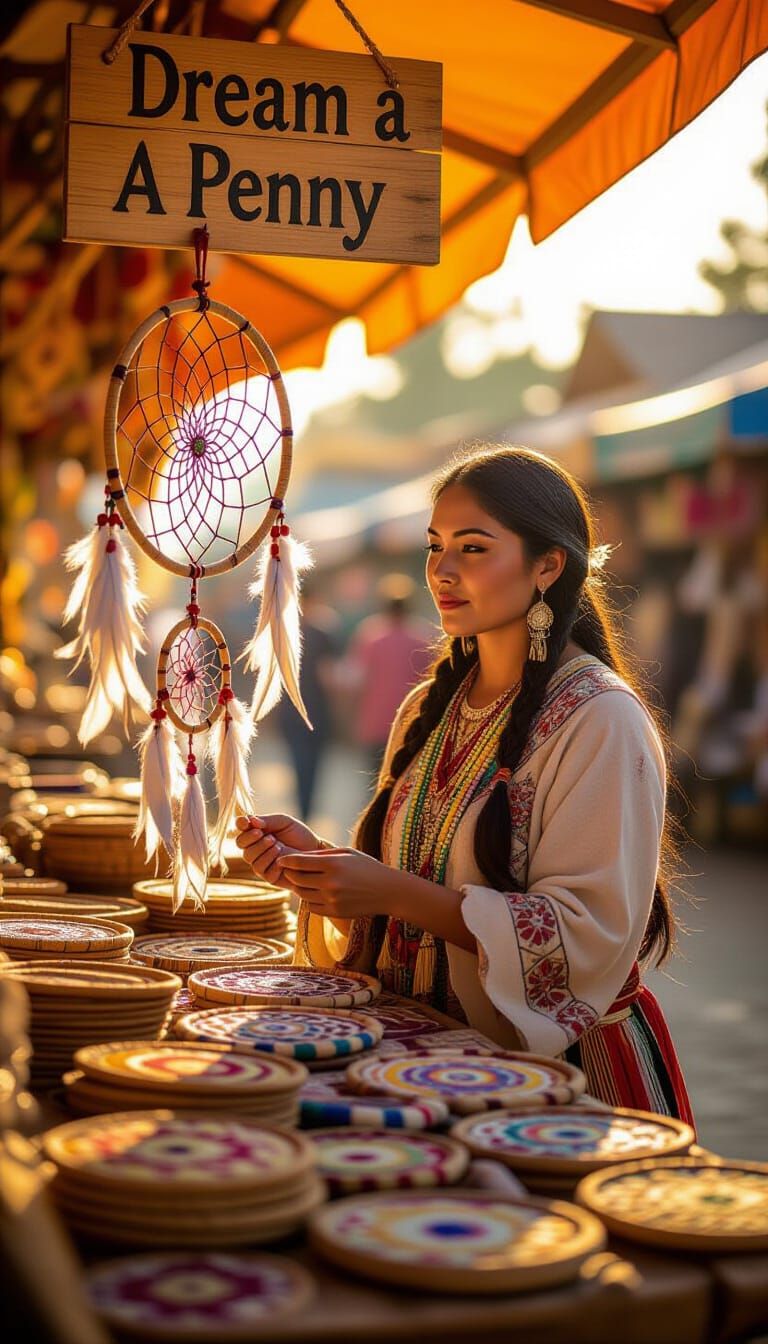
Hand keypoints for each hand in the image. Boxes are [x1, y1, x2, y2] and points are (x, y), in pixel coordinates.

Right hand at [235, 813, 321, 885]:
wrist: (315, 851)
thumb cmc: (299, 834)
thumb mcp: (284, 822)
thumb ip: (267, 820)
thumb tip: (250, 820)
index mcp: (256, 832)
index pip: (240, 828)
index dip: (241, 824)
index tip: (248, 822)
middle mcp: (255, 848)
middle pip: (241, 843)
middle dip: (251, 838)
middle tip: (267, 836)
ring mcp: (261, 863)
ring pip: (249, 858)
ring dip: (263, 850)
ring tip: (279, 845)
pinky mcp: (269, 877)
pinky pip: (262, 871)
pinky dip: (271, 863)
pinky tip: (283, 859)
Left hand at [275, 847, 400, 920]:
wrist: (387, 891)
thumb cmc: (366, 867)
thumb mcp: (346, 853)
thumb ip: (321, 854)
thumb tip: (297, 857)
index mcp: (333, 864)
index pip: (299, 862)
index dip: (286, 861)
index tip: (281, 860)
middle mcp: (330, 882)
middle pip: (297, 879)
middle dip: (290, 874)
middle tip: (288, 870)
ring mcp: (332, 899)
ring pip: (302, 894)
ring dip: (298, 887)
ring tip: (302, 881)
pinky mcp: (334, 912)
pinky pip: (311, 907)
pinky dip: (309, 900)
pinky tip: (314, 893)